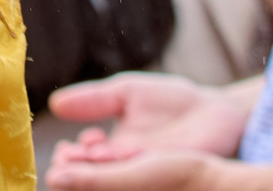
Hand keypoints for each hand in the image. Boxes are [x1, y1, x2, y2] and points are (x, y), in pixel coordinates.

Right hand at [43, 73, 251, 188]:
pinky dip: (129, 166)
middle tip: (64, 163)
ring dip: (97, 174)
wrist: (217, 111)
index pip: (82, 163)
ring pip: (116, 178)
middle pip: (94, 177)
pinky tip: (118, 152)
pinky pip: (147, 173)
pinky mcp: (172, 170)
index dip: (70, 159)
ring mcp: (149, 172)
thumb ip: (94, 99)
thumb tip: (54, 102)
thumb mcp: (126, 93)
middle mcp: (127, 167)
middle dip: (76, 172)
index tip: (66, 149)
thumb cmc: (172, 103)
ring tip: (87, 158)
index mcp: (112, 151)